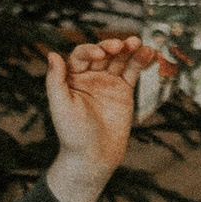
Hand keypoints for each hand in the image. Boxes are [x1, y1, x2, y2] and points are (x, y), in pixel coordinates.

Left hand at [42, 33, 149, 201]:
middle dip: (113, 46)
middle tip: (123, 45)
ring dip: (129, 49)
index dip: (91, 50)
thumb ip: (55, 80)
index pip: (81, 55)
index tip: (101, 54)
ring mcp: (108, 82)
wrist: (93, 158)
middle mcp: (90, 76)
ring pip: (120, 60)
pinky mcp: (124, 91)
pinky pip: (133, 72)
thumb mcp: (61, 106)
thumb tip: (51, 54)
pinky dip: (140, 61)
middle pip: (103, 53)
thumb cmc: (73, 134)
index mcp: (72, 77)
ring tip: (139, 43)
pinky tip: (149, 53)